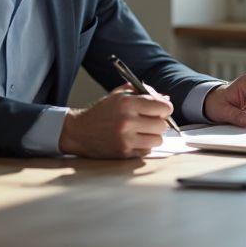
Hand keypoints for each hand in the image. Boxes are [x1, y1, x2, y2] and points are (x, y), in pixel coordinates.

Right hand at [58, 84, 173, 157]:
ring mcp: (126, 139)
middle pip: (162, 125)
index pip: (162, 107)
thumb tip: (165, 99)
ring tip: (143, 131)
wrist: (80, 131)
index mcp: (127, 103)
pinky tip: (135, 140)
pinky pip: (147, 151)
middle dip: (159, 122)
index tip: (162, 109)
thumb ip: (142, 92)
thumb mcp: (119, 95)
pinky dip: (144, 146)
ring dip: (153, 136)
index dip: (165, 108)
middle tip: (151, 121)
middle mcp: (127, 121)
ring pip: (157, 140)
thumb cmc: (102, 111)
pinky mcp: (124, 153)